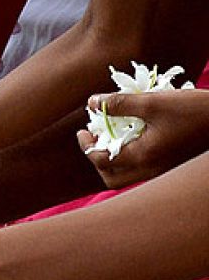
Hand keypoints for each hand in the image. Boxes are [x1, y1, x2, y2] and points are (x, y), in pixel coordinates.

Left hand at [77, 89, 208, 188]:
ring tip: (114, 136)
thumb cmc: (195, 111)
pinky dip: (131, 158)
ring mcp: (161, 172)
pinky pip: (142, 170)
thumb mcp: (154, 102)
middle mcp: (149, 171)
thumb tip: (92, 102)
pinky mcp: (171, 166)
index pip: (100, 160)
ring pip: (126, 176)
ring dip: (113, 159)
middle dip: (97, 159)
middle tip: (95, 138)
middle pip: (110, 177)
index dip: (86, 145)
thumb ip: (120, 104)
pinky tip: (136, 136)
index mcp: (142, 158)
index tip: (84, 129)